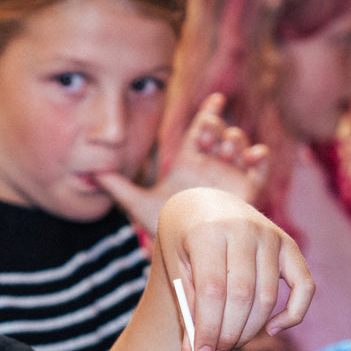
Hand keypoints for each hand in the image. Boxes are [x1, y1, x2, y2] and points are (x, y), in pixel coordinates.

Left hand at [97, 93, 268, 234]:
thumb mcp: (138, 204)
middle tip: (207, 133)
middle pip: (219, 132)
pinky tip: (253, 155)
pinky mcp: (247, 190)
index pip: (199, 128)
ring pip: (239, 145)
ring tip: (226, 149)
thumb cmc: (164, 227)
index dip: (209, 112)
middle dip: (217, 126)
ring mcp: (230, 175)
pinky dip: (260, 157)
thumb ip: (117, 186)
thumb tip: (90, 172)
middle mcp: (211, 163)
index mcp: (188, 160)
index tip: (216, 98)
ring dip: (235, 140)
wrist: (188, 251)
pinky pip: (259, 169)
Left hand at [156, 187, 312, 350]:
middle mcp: (244, 230)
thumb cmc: (185, 240)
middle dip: (228, 333)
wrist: (205, 205)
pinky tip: (271, 328)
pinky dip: (293, 314)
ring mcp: (271, 236)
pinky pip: (303, 286)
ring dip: (251, 330)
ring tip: (231, 344)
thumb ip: (187, 308)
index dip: (208, 327)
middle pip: (242, 296)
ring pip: (268, 297)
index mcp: (208, 232)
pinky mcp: (290, 246)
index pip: (213, 289)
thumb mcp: (176, 267)